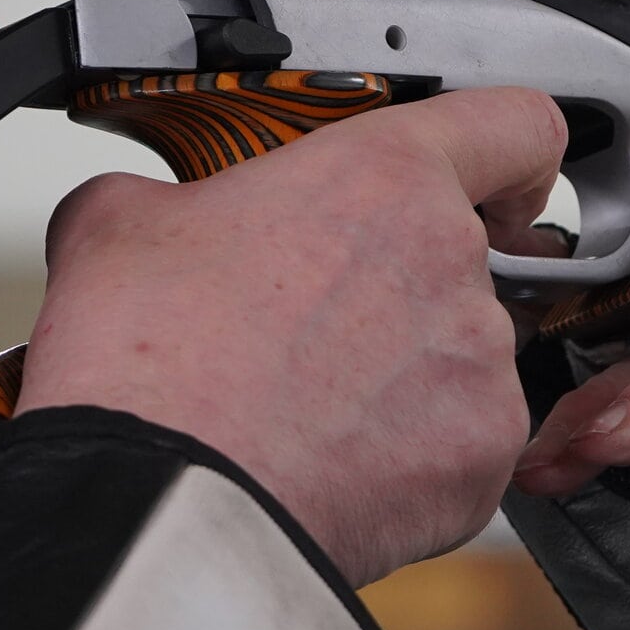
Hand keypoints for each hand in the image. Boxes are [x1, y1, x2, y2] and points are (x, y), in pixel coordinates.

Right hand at [17, 86, 565, 587]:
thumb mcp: (117, 221)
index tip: (494, 175)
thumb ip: (174, 194)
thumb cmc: (148, 366)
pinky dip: (410, 454)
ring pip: (457, 354)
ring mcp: (478, 365)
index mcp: (383, 178)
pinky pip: (461, 443)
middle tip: (312, 318)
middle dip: (396, 284)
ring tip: (306, 402)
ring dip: (401, 371)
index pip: (513, 124)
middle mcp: (451, 260)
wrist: (165, 504)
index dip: (506, 151)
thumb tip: (159, 215)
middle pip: (463, 256)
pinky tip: (331, 461)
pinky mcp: (482, 460)